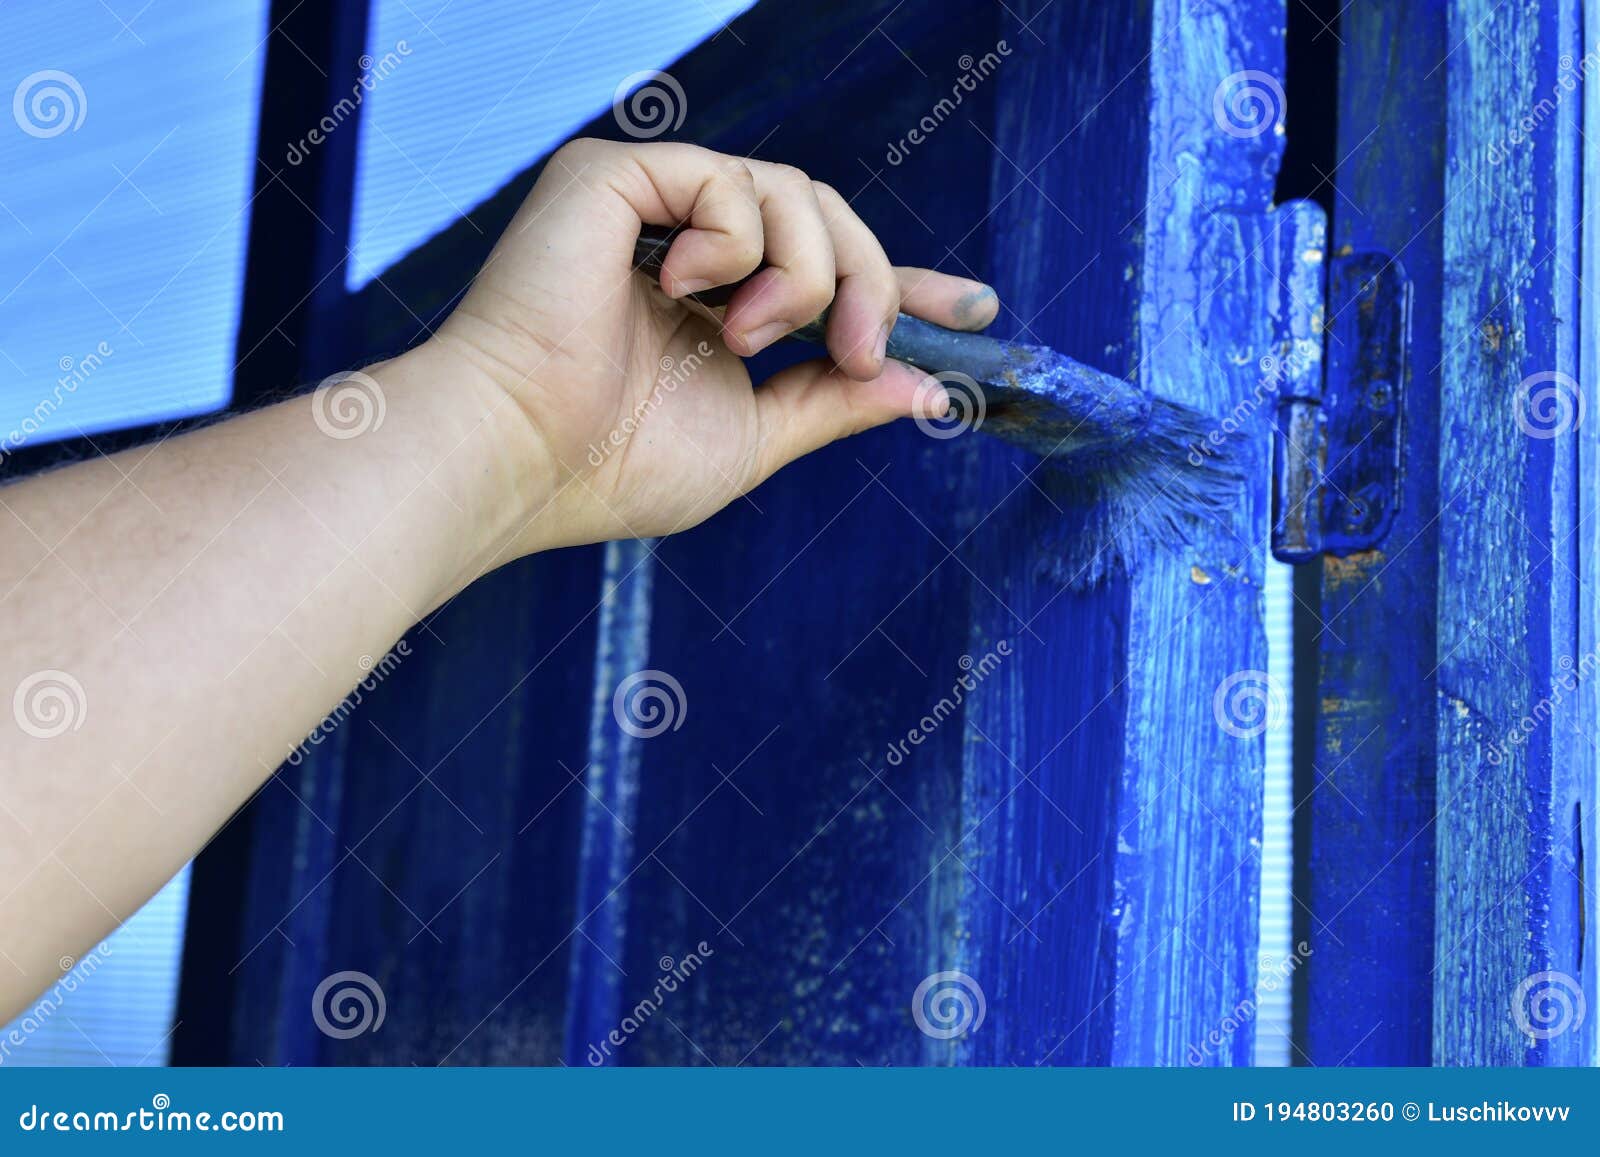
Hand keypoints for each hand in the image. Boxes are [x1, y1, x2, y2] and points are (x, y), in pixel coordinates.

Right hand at [426, 138, 998, 553]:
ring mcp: (653, 209)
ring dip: (800, 274)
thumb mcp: (755, 439)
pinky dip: (733, 240)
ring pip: (794, 193)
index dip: (904, 284)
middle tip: (854, 349)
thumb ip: (834, 404)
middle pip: (828, 219)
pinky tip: (686, 291)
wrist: (524, 458)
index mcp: (718, 309)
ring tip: (746, 336)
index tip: (975, 308)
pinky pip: (729, 180)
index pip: (827, 271)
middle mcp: (690, 250)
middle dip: (868, 283)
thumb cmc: (614, 466)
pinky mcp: (614, 178)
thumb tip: (924, 388)